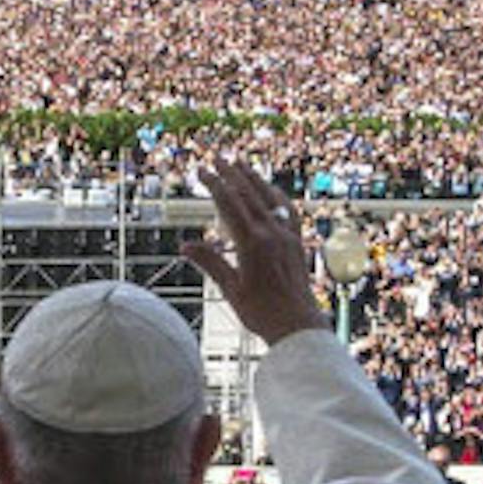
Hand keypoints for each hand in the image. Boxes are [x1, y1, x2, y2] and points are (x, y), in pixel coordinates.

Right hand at [181, 158, 326, 344]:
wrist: (297, 325)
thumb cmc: (262, 312)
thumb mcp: (230, 288)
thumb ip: (210, 262)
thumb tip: (185, 246)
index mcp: (252, 243)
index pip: (229, 204)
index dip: (214, 184)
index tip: (201, 170)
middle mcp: (272, 234)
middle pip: (248, 194)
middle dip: (231, 174)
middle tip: (217, 158)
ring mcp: (287, 236)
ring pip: (269, 198)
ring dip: (254, 179)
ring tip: (241, 164)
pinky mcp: (297, 242)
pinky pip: (288, 211)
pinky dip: (276, 196)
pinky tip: (270, 191)